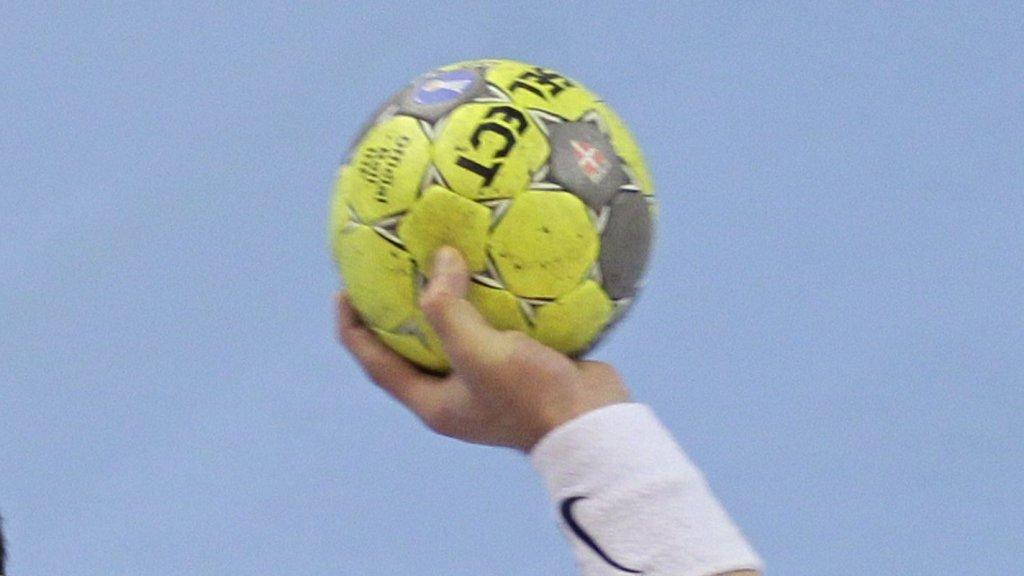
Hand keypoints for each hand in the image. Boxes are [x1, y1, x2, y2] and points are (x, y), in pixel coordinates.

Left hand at [337, 246, 630, 451]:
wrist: (593, 425)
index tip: (343, 290)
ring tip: (441, 257)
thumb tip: (440, 260)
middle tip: (389, 267)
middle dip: (397, 311)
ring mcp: (490, 381)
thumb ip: (449, 310)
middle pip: (412, 347)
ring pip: (458, 333)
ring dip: (448, 299)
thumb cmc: (530, 397)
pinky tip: (499, 266)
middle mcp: (457, 394)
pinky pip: (497, 325)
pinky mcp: (521, 365)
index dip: (354, 330)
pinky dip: (492, 298)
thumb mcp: (480, 354)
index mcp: (434, 401)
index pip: (377, 363)